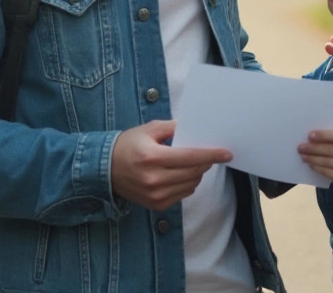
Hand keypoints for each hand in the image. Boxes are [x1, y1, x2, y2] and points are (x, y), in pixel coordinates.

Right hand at [111, 119, 231, 210]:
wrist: (105, 170)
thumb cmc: (128, 145)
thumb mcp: (149, 130)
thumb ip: (173, 127)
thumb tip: (195, 129)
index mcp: (153, 157)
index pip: (191, 157)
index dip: (211, 155)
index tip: (227, 153)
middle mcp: (155, 179)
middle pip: (194, 172)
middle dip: (206, 163)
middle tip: (210, 155)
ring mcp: (156, 195)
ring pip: (191, 184)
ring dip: (197, 173)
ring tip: (192, 163)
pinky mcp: (156, 205)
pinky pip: (183, 194)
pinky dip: (188, 183)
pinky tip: (180, 174)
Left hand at [299, 128, 332, 199]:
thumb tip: (326, 139)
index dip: (323, 135)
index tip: (310, 135)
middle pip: (330, 149)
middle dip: (313, 148)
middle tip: (301, 146)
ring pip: (327, 161)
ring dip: (312, 158)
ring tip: (303, 155)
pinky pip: (329, 173)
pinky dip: (319, 169)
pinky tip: (312, 166)